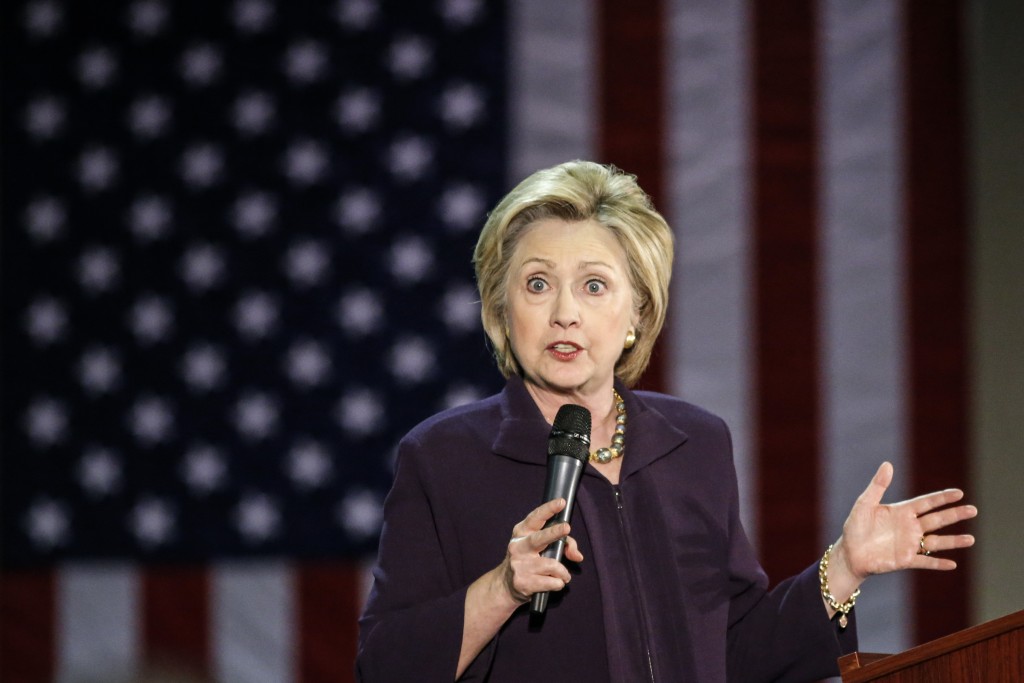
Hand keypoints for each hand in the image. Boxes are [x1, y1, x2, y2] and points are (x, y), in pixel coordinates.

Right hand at [499, 498, 583, 603]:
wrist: (506, 585)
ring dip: (563, 572)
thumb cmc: (528, 561)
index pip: (535, 518)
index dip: (548, 509)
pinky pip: (550, 582)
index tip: (561, 502)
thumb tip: (577, 556)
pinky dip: (558, 583)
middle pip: (539, 538)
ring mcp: (519, 565)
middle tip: (567, 527)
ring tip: (565, 575)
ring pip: (552, 565)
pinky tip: (555, 583)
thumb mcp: (540, 547)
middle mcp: (518, 547)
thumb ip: (563, 544)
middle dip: (554, 532)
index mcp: (521, 532)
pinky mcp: (523, 582)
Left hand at [832, 462, 976, 585]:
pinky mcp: (905, 560)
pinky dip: (938, 563)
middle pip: (937, 520)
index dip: (942, 498)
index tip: (959, 493)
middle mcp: (910, 527)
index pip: (926, 503)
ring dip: (953, 541)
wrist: (850, 552)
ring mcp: (910, 544)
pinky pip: (925, 562)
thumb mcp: (865, 503)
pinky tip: (952, 564)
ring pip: (936, 542)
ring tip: (970, 539)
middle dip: (954, 515)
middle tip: (973, 510)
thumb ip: (878, 485)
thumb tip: (888, 464)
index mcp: (902, 512)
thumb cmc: (856, 526)